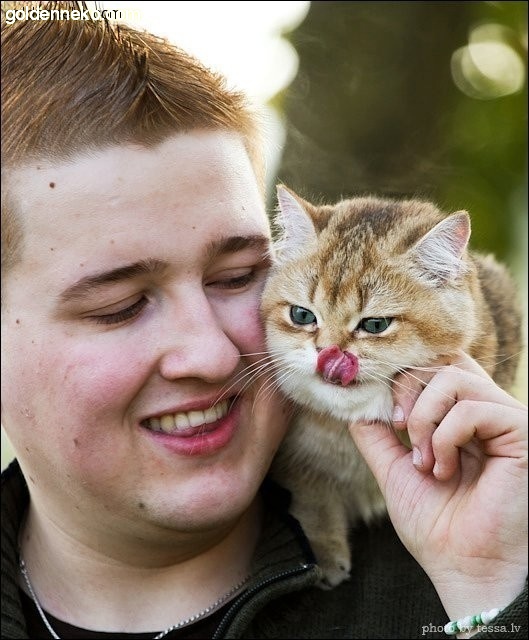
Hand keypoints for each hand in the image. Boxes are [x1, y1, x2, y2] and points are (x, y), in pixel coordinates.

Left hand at [349, 351, 527, 619]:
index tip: (379, 410)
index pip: (431, 366)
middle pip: (442, 360)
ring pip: (453, 376)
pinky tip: (445, 469)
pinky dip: (445, 437)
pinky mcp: (520, 432)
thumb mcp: (393, 469)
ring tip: (424, 460)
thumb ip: (376, 433)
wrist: (464, 568)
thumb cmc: (436, 525)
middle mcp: (485, 410)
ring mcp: (504, 419)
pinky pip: (471, 409)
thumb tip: (357, 400)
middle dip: (407, 388)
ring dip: (424, 418)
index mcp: (460, 416)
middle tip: (398, 426)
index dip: (400, 377)